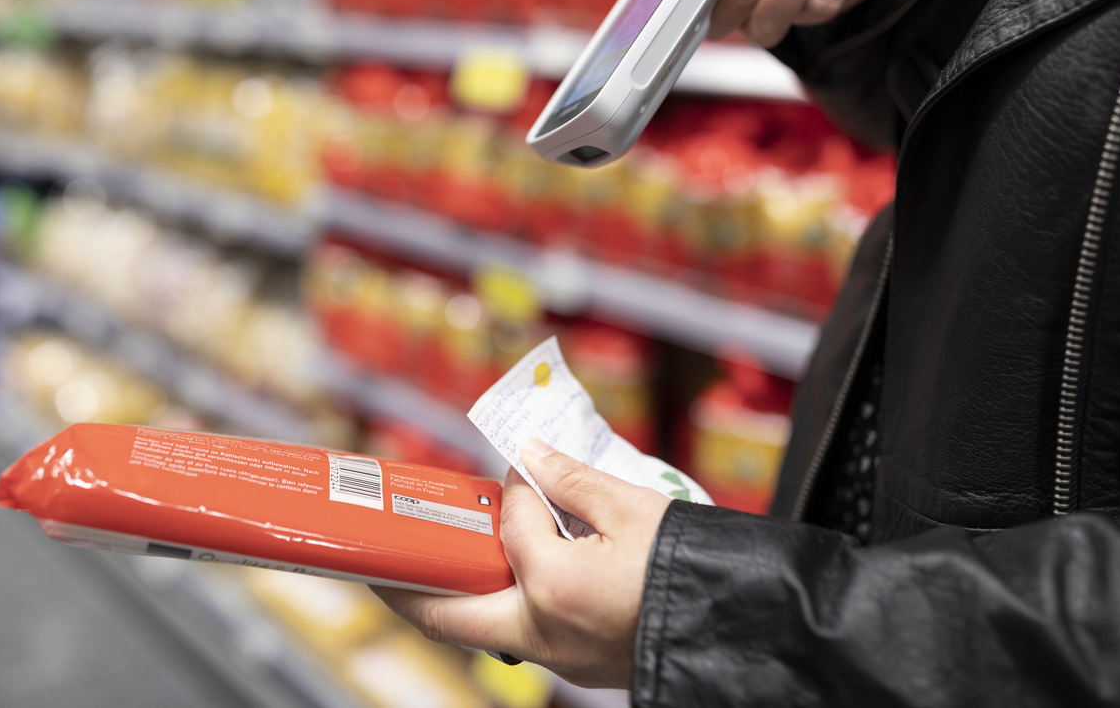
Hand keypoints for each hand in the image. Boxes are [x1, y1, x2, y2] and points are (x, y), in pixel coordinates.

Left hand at [371, 439, 671, 688]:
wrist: (741, 627)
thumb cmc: (691, 568)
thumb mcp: (632, 507)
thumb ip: (568, 479)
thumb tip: (528, 455)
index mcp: (551, 586)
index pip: (510, 523)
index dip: (512, 487)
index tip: (522, 467)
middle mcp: (543, 631)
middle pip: (448, 617)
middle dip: (406, 589)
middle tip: (378, 562)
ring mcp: (559, 656)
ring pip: (486, 629)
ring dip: (462, 594)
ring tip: (450, 558)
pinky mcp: (579, 665)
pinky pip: (526, 632)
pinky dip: (508, 602)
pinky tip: (520, 572)